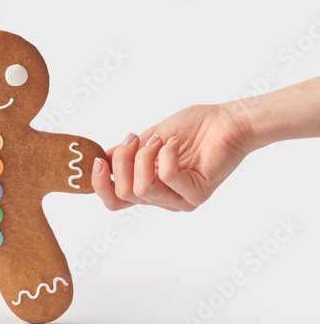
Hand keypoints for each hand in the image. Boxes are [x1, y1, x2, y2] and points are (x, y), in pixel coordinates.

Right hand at [91, 103, 249, 211]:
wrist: (226, 121)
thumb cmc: (193, 127)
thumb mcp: (149, 138)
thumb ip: (126, 152)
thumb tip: (100, 157)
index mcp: (149, 186)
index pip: (113, 202)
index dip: (99, 183)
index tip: (97, 158)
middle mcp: (162, 198)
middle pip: (122, 194)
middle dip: (121, 160)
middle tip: (134, 138)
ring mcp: (180, 200)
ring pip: (142, 189)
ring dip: (144, 156)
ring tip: (159, 139)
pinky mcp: (197, 194)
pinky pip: (168, 178)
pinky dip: (166, 154)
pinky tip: (174, 142)